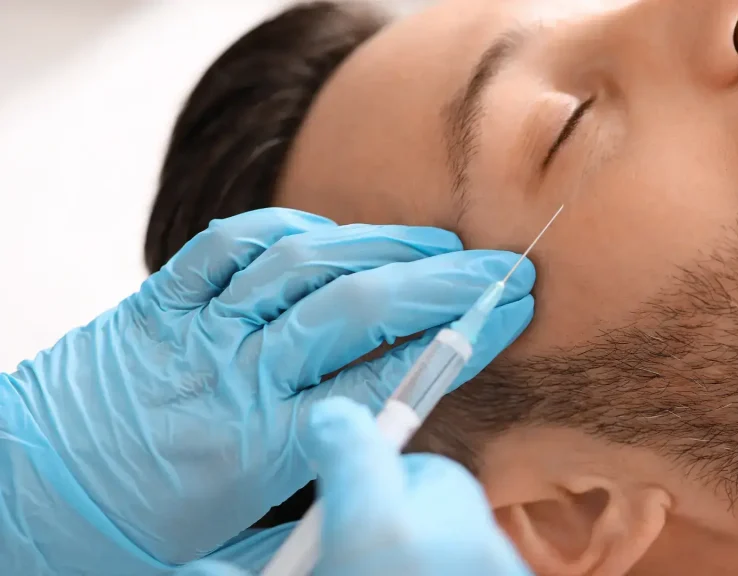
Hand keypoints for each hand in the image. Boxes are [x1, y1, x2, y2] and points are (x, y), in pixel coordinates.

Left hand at [0, 208, 534, 574]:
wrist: (22, 505)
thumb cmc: (134, 535)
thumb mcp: (240, 536)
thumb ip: (317, 487)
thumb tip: (388, 445)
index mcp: (263, 447)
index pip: (385, 377)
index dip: (459, 338)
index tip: (508, 311)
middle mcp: (235, 376)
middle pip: (356, 309)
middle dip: (442, 281)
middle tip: (498, 267)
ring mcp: (194, 331)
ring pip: (300, 265)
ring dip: (379, 246)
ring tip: (434, 242)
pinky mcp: (157, 303)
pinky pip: (227, 246)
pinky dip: (287, 231)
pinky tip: (330, 236)